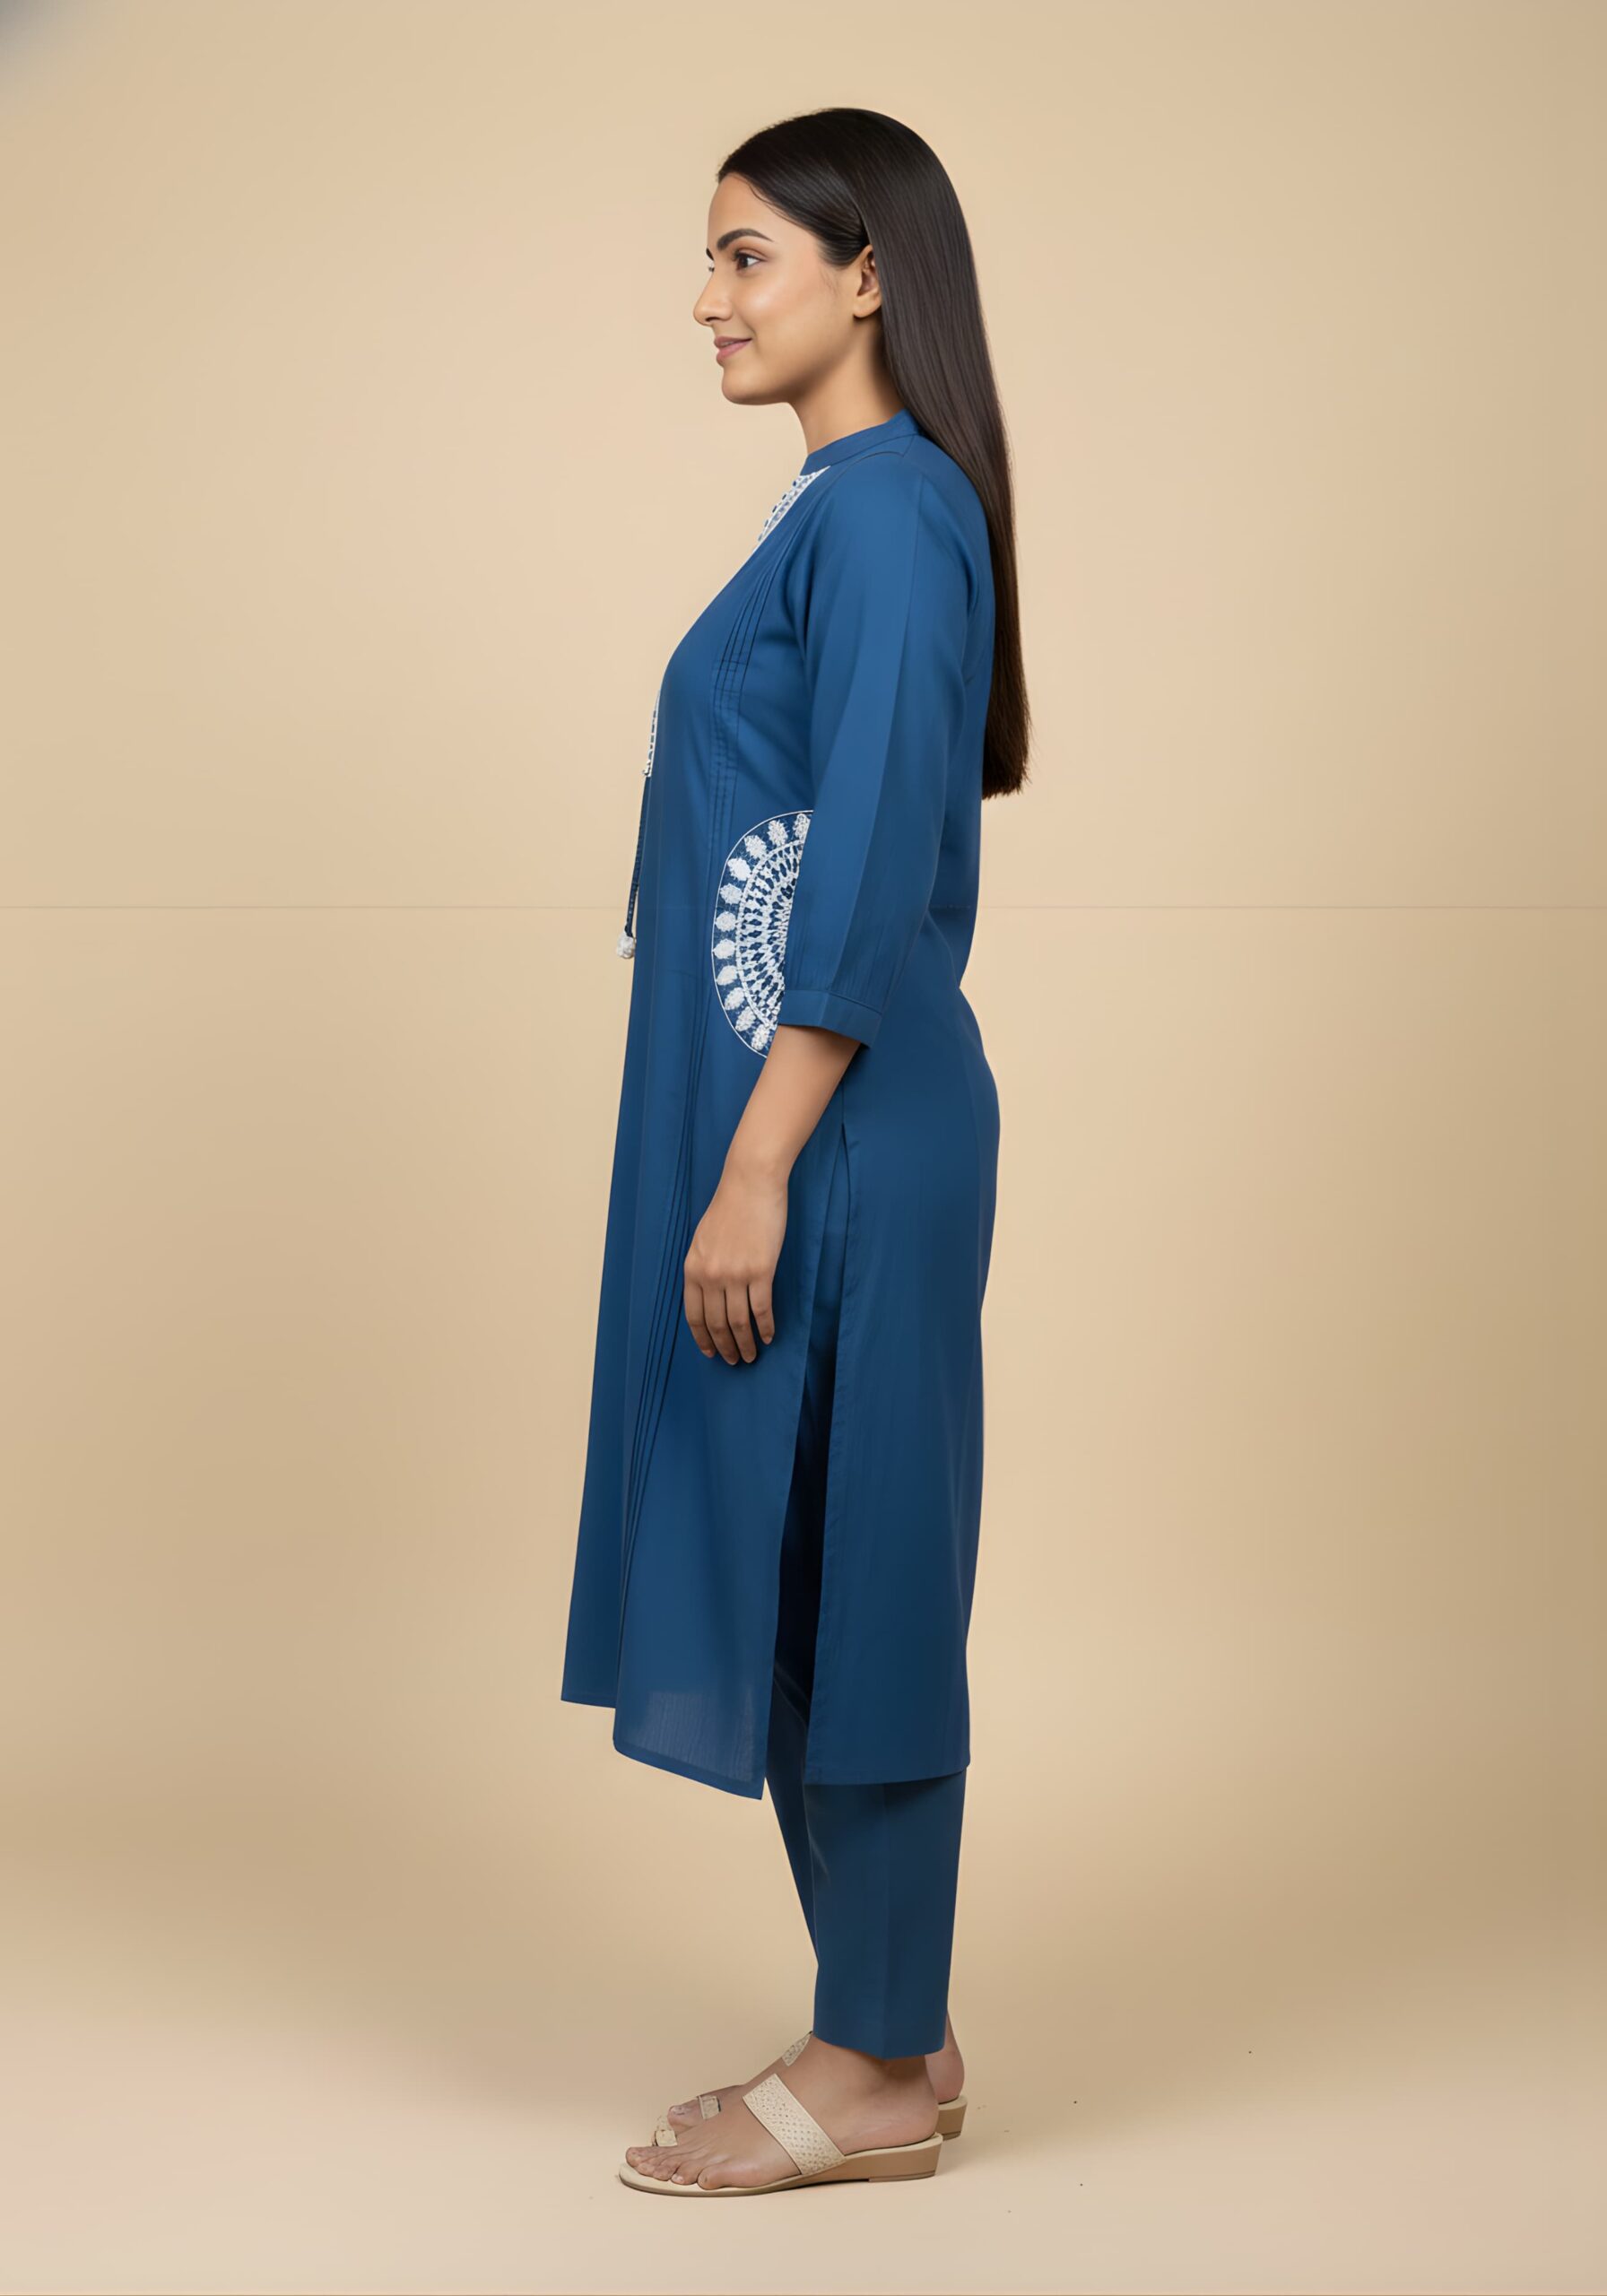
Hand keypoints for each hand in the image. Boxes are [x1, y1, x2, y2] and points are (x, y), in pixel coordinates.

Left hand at [684, 1159, 787, 1363]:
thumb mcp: (703, 1238)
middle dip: (725, 1347)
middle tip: (735, 1361)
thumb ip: (703, 1267)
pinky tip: (770, 1337)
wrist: (750, 1183)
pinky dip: (766, 1328)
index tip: (710, 1353)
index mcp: (693, 1268)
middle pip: (716, 1323)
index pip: (694, 1315)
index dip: (702, 1338)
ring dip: (746, 1344)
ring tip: (753, 1356)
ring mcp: (735, 1275)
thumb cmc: (730, 1207)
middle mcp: (710, 1276)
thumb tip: (710, 1294)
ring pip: (739, 1323)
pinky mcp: (760, 1271)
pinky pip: (761, 1310)